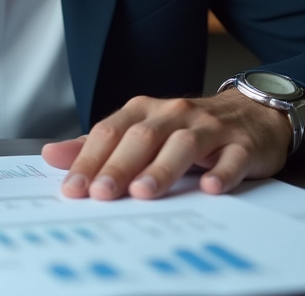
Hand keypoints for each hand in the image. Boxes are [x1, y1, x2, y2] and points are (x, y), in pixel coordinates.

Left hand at [41, 90, 294, 199]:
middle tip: (101, 193)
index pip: (111, 132)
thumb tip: (52, 156)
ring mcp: (210, 128)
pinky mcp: (242, 145)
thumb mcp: (140, 130)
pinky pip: (232, 157)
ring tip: (143, 192)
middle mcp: (174, 114)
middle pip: (142, 137)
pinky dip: (221, 172)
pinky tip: (209, 187)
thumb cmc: (187, 128)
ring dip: (162, 168)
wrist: (252, 114)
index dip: (89, 159)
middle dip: (119, 165)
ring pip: (184, 144)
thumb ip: (98, 146)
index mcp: (144, 111)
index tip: (73, 188)